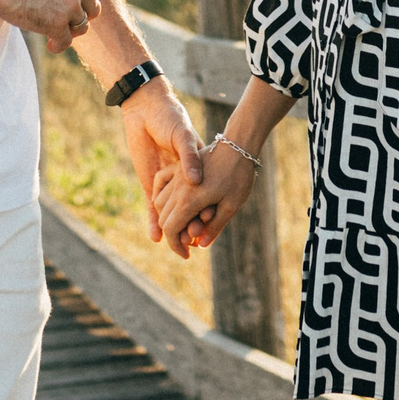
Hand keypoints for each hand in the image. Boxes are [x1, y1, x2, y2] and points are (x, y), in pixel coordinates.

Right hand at [0, 0, 103, 51]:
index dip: (85, 0)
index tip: (75, 8)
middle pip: (92, 9)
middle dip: (80, 17)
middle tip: (65, 24)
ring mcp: (70, 5)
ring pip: (81, 26)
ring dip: (69, 32)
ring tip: (53, 34)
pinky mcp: (58, 24)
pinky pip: (66, 41)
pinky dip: (59, 45)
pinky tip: (50, 46)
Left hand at [116, 81, 202, 245]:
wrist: (147, 109)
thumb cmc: (170, 119)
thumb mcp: (183, 136)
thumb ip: (189, 157)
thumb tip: (195, 181)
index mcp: (196, 171)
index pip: (204, 196)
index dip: (206, 211)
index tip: (207, 222)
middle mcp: (183, 181)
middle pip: (189, 210)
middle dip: (191, 226)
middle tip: (192, 241)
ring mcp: (167, 185)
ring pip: (173, 214)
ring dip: (175, 229)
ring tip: (177, 243)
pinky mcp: (151, 184)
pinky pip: (154, 208)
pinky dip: (154, 223)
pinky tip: (155, 237)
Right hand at [155, 139, 259, 255]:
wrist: (238, 144)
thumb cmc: (239, 176)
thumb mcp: (231, 205)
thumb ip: (214, 227)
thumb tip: (201, 245)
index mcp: (189, 201)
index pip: (171, 230)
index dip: (176, 246)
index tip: (187, 255)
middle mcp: (178, 189)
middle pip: (164, 218)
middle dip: (173, 235)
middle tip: (188, 243)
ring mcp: (176, 175)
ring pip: (160, 202)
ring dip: (168, 217)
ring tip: (184, 225)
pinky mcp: (178, 166)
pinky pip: (161, 183)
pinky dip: (161, 195)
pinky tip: (170, 202)